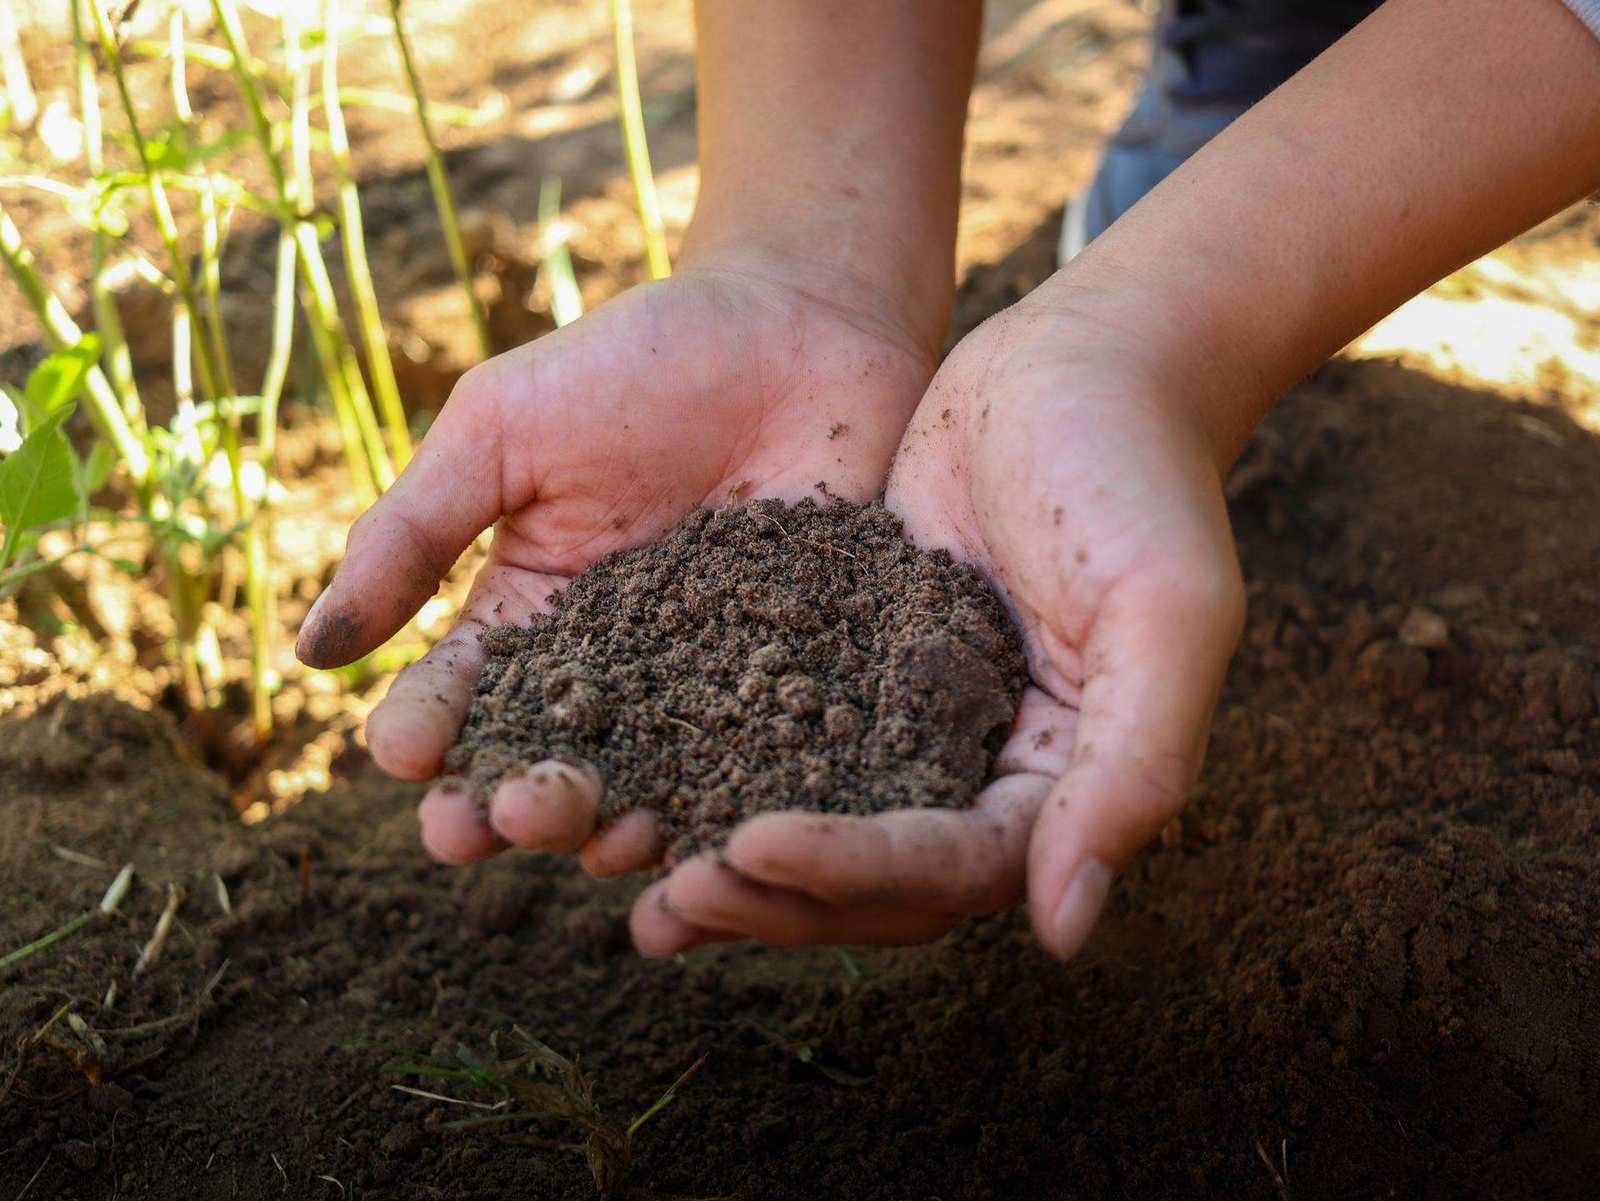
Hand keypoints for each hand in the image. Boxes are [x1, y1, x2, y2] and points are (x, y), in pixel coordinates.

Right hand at [296, 254, 936, 878]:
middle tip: (512, 814)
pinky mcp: (796, 682)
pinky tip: (720, 828)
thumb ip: (415, 532)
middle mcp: (609, 671)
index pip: (457, 698)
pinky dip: (736, 801)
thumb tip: (313, 653)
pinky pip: (762, 758)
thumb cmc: (637, 363)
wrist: (798, 323)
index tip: (405, 757)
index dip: (425, 735)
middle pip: (547, 761)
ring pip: (649, 783)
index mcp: (524, 615)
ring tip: (604, 840)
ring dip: (616, 824)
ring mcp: (704, 684)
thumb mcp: (503, 429)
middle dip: (518, 801)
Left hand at [633, 279, 1244, 956]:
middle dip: (771, 894)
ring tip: (627, 880)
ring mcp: (910, 714)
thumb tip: (1064, 932)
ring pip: (814, 814)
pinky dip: (713, 756)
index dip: (853, 871)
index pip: (951, 865)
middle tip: (668, 898)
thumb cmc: (1137, 473)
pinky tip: (633, 768)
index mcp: (1055, 779)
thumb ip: (1136, 765)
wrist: (1083, 358)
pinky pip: (778, 724)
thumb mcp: (1166, 612)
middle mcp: (979, 767)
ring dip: (729, 858)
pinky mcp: (853, 656)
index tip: (754, 847)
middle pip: (870, 874)